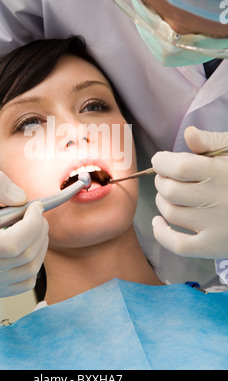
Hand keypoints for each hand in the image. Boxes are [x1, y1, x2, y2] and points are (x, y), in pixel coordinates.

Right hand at [0, 167, 48, 297]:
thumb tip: (22, 199)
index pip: (11, 244)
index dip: (32, 224)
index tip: (36, 206)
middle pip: (24, 256)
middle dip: (39, 229)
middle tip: (37, 212)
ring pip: (30, 270)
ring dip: (40, 243)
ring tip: (34, 226)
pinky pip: (27, 282)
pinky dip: (34, 261)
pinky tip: (26, 244)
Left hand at [151, 126, 227, 258]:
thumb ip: (211, 142)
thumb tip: (189, 133)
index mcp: (221, 172)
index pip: (179, 167)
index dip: (161, 163)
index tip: (160, 161)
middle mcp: (217, 199)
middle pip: (170, 190)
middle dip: (161, 181)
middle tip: (166, 177)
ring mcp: (216, 225)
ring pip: (171, 213)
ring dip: (161, 202)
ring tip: (168, 195)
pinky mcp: (214, 246)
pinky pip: (178, 245)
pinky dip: (162, 234)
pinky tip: (159, 222)